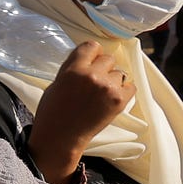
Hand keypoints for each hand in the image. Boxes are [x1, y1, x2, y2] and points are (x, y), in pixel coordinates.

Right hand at [29, 42, 135, 181]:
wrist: (60, 137)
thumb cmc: (52, 111)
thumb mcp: (56, 83)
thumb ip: (73, 69)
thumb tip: (88, 61)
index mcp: (73, 69)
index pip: (91, 46)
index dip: (91, 53)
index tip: (90, 60)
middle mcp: (92, 76)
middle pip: (108, 58)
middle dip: (102, 67)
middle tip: (95, 80)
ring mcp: (108, 88)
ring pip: (120, 73)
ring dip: (112, 80)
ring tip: (101, 92)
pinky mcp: (119, 101)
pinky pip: (130, 86)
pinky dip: (123, 90)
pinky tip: (111, 98)